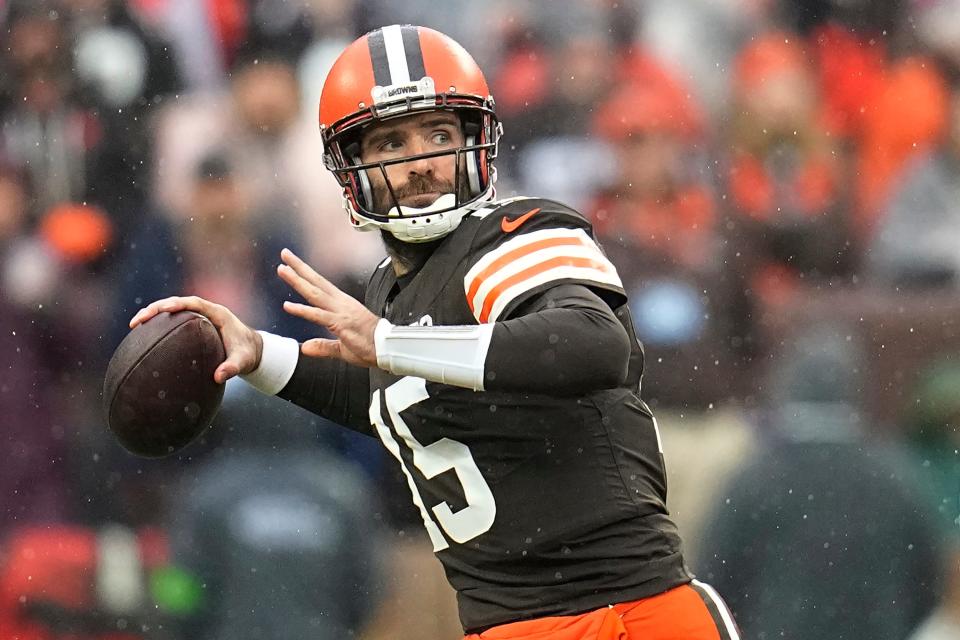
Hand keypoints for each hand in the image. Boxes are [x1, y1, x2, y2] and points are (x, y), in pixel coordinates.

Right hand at [129, 296, 262, 383]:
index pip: (194, 303)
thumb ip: (233, 368)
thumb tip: (218, 377)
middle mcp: (206, 312)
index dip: (177, 304)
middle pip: (177, 303)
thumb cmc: (248, 354)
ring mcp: (199, 317)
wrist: (253, 351)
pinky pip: (174, 321)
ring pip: (172, 310)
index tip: (161, 309)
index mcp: (217, 314)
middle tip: (138, 321)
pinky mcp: (194, 325)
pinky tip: (144, 335)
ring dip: (153, 314)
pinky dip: (159, 324)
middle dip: (156, 308)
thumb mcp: (243, 362)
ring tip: (134, 325)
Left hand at [277, 248, 379, 367]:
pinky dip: (302, 310)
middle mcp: (340, 304)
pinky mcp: (340, 323)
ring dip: (298, 281)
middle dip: (299, 268)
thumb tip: (306, 347)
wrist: (388, 348)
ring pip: (314, 293)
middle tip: (285, 255)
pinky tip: (288, 306)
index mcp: (342, 305)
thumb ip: (323, 346)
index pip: (321, 286)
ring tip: (283, 270)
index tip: (292, 264)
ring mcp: (340, 312)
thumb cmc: (370, 345)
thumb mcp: (342, 348)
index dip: (306, 274)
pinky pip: (318, 316)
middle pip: (316, 282)